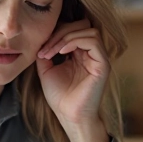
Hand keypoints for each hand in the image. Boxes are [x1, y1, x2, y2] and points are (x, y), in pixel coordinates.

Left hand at [36, 18, 110, 141]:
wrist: (69, 116)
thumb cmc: (60, 97)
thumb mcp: (47, 70)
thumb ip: (46, 51)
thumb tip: (40, 36)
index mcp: (80, 53)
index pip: (72, 29)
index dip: (55, 33)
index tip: (39, 49)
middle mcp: (92, 53)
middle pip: (81, 25)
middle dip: (59, 32)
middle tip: (44, 48)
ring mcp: (99, 58)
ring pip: (88, 30)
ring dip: (66, 37)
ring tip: (51, 51)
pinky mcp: (103, 64)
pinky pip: (93, 41)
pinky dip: (75, 41)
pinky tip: (62, 52)